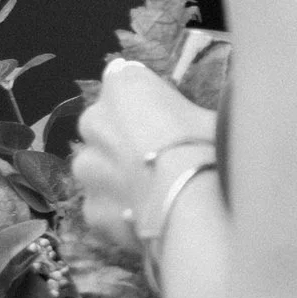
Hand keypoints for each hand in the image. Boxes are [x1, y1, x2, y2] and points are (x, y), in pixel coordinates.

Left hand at [74, 59, 214, 254]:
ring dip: (119, 176)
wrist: (188, 206)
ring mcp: (86, 167)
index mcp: (123, 86)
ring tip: (155, 193)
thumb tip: (200, 119)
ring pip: (99, 168)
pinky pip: (106, 207)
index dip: (143, 100)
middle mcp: (94, 121)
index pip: (123, 79)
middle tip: (160, 157)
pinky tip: (149, 218)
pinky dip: (122, 212)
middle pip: (105, 125)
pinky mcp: (90, 207)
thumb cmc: (207, 149)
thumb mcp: (209, 115)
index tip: (162, 116)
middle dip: (125, 139)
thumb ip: (188, 112)